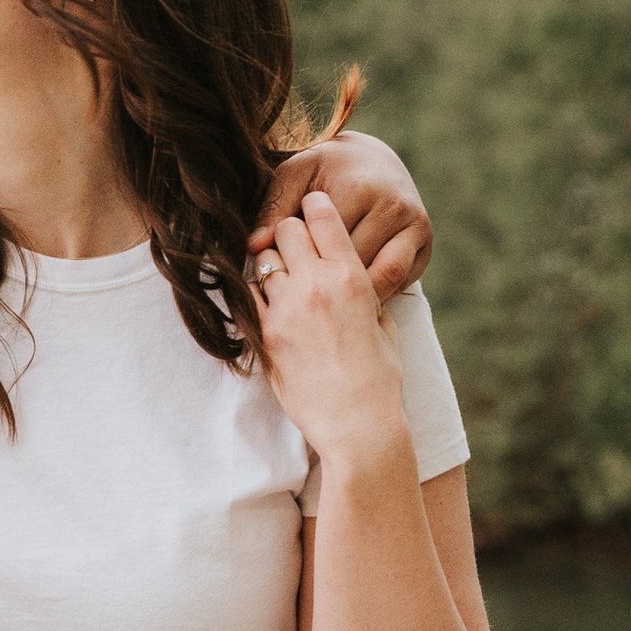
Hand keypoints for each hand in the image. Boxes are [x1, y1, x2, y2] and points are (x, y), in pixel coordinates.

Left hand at [254, 132, 430, 297]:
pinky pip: (400, 282)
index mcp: (359, 188)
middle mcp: (393, 206)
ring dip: (354, 293)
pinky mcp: (426, 243)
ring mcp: (415, 225)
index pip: (323, 246)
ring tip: (329, 295)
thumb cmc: (325, 168)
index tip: (287, 270)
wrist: (372, 158)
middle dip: (328, 281)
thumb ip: (274, 209)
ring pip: (380, 280)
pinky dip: (377, 291)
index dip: (301, 263)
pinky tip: (355, 289)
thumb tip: (256, 248)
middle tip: (307, 292)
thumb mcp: (295, 175)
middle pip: (353, 267)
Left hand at [254, 190, 408, 473]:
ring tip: (278, 276)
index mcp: (351, 275)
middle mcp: (316, 284)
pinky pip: (248, 298)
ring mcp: (286, 309)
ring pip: (262, 261)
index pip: (321, 216)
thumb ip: (365, 294)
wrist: (356, 424)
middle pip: (285, 230)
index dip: (314, 206)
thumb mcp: (382, 325)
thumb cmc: (379, 378)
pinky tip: (265, 302)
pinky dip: (254, 294)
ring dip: (269, 263)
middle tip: (290, 244)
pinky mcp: (265, 335)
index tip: (310, 207)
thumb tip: (354, 279)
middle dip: (287, 232)